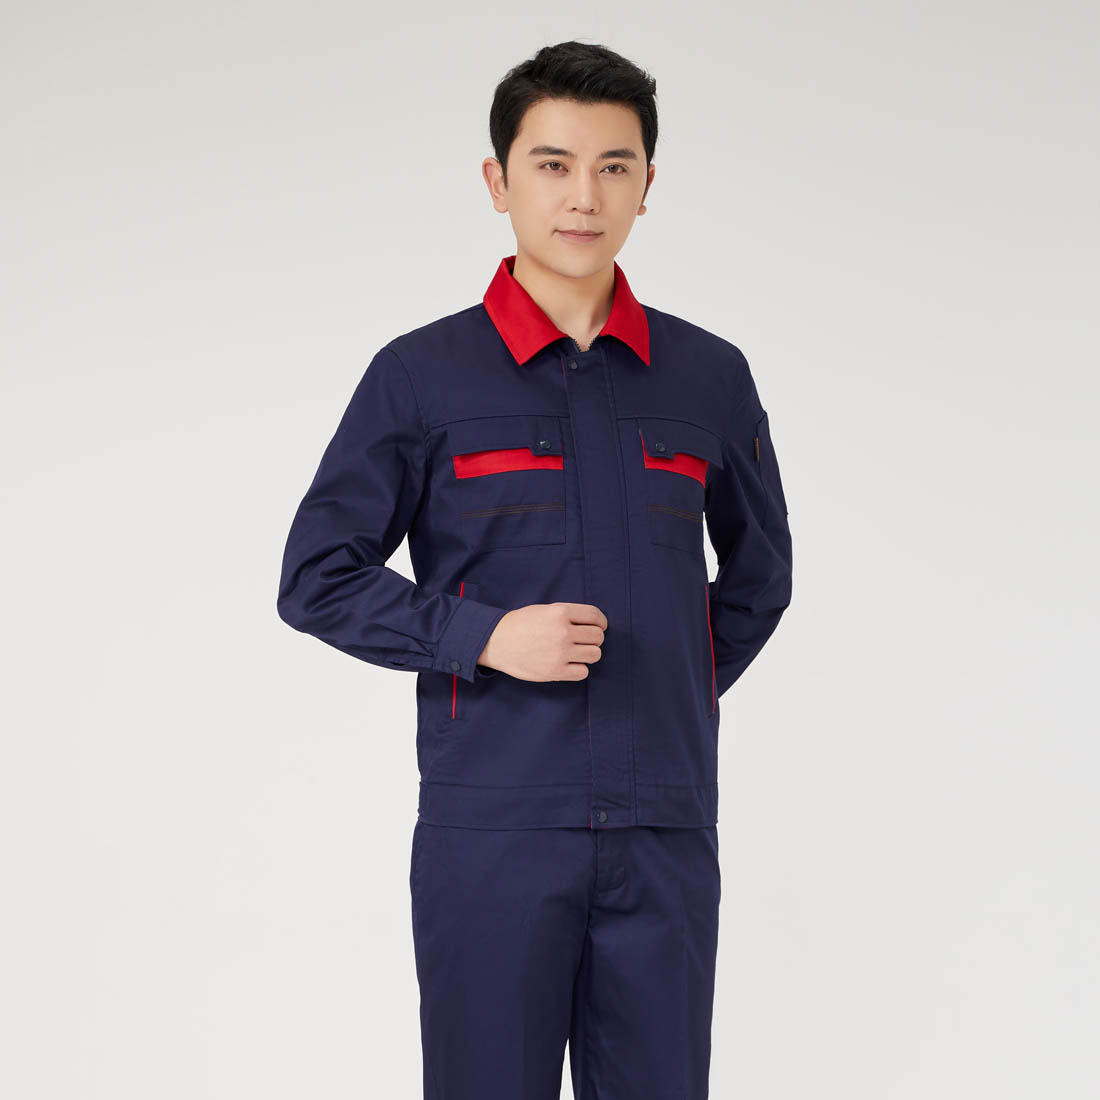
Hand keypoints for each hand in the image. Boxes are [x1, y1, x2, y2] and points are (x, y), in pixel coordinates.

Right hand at [476, 602, 606, 681]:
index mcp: (560, 612)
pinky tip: (570, 664)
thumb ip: (567, 615)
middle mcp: (563, 632)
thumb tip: (593, 624)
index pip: (595, 616)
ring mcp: (560, 653)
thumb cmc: (520, 624)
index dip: (601, 622)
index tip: (600, 626)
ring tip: (578, 652)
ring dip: (589, 653)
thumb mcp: (544, 610)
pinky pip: (583, 672)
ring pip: (595, 654)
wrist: (496, 642)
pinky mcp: (555, 671)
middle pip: (598, 636)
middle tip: (584, 640)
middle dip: (594, 638)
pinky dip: (579, 669)